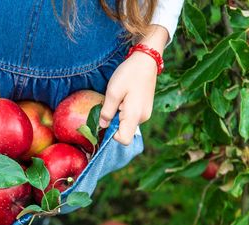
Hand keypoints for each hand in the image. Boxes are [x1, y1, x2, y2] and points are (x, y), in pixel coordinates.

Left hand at [99, 25, 168, 144]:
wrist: (146, 60)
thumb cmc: (129, 74)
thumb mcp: (113, 92)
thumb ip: (107, 111)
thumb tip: (103, 125)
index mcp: (135, 116)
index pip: (123, 139)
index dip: (112, 134)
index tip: (105, 120)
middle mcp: (142, 118)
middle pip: (124, 131)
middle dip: (113, 122)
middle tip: (111, 103)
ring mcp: (145, 114)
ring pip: (126, 123)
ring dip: (118, 115)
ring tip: (118, 97)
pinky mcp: (144, 109)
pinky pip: (130, 116)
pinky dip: (123, 111)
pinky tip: (123, 97)